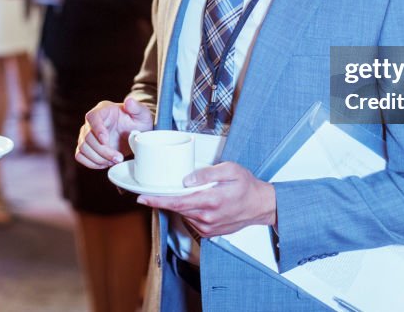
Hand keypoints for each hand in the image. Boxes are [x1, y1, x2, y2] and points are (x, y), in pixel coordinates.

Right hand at [75, 96, 152, 167]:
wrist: (136, 134)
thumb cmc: (138, 122)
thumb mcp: (142, 114)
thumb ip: (136, 107)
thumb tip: (129, 101)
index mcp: (103, 110)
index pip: (92, 117)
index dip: (97, 129)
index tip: (106, 141)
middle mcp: (91, 122)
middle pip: (87, 137)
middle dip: (103, 150)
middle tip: (118, 158)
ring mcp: (86, 135)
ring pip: (82, 148)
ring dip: (98, 158)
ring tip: (114, 161)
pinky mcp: (86, 147)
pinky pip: (80, 156)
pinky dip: (92, 163)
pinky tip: (106, 163)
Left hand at [137, 162, 276, 237]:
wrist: (261, 206)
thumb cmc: (247, 185)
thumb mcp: (230, 170)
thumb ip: (208, 173)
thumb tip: (187, 180)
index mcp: (211, 201)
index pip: (177, 202)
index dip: (157, 200)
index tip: (141, 198)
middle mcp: (207, 217)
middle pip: (176, 209)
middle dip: (162, 200)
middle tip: (150, 191)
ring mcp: (207, 227)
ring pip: (183, 215)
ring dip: (179, 205)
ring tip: (183, 193)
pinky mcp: (209, 232)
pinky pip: (191, 220)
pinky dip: (188, 211)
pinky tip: (196, 202)